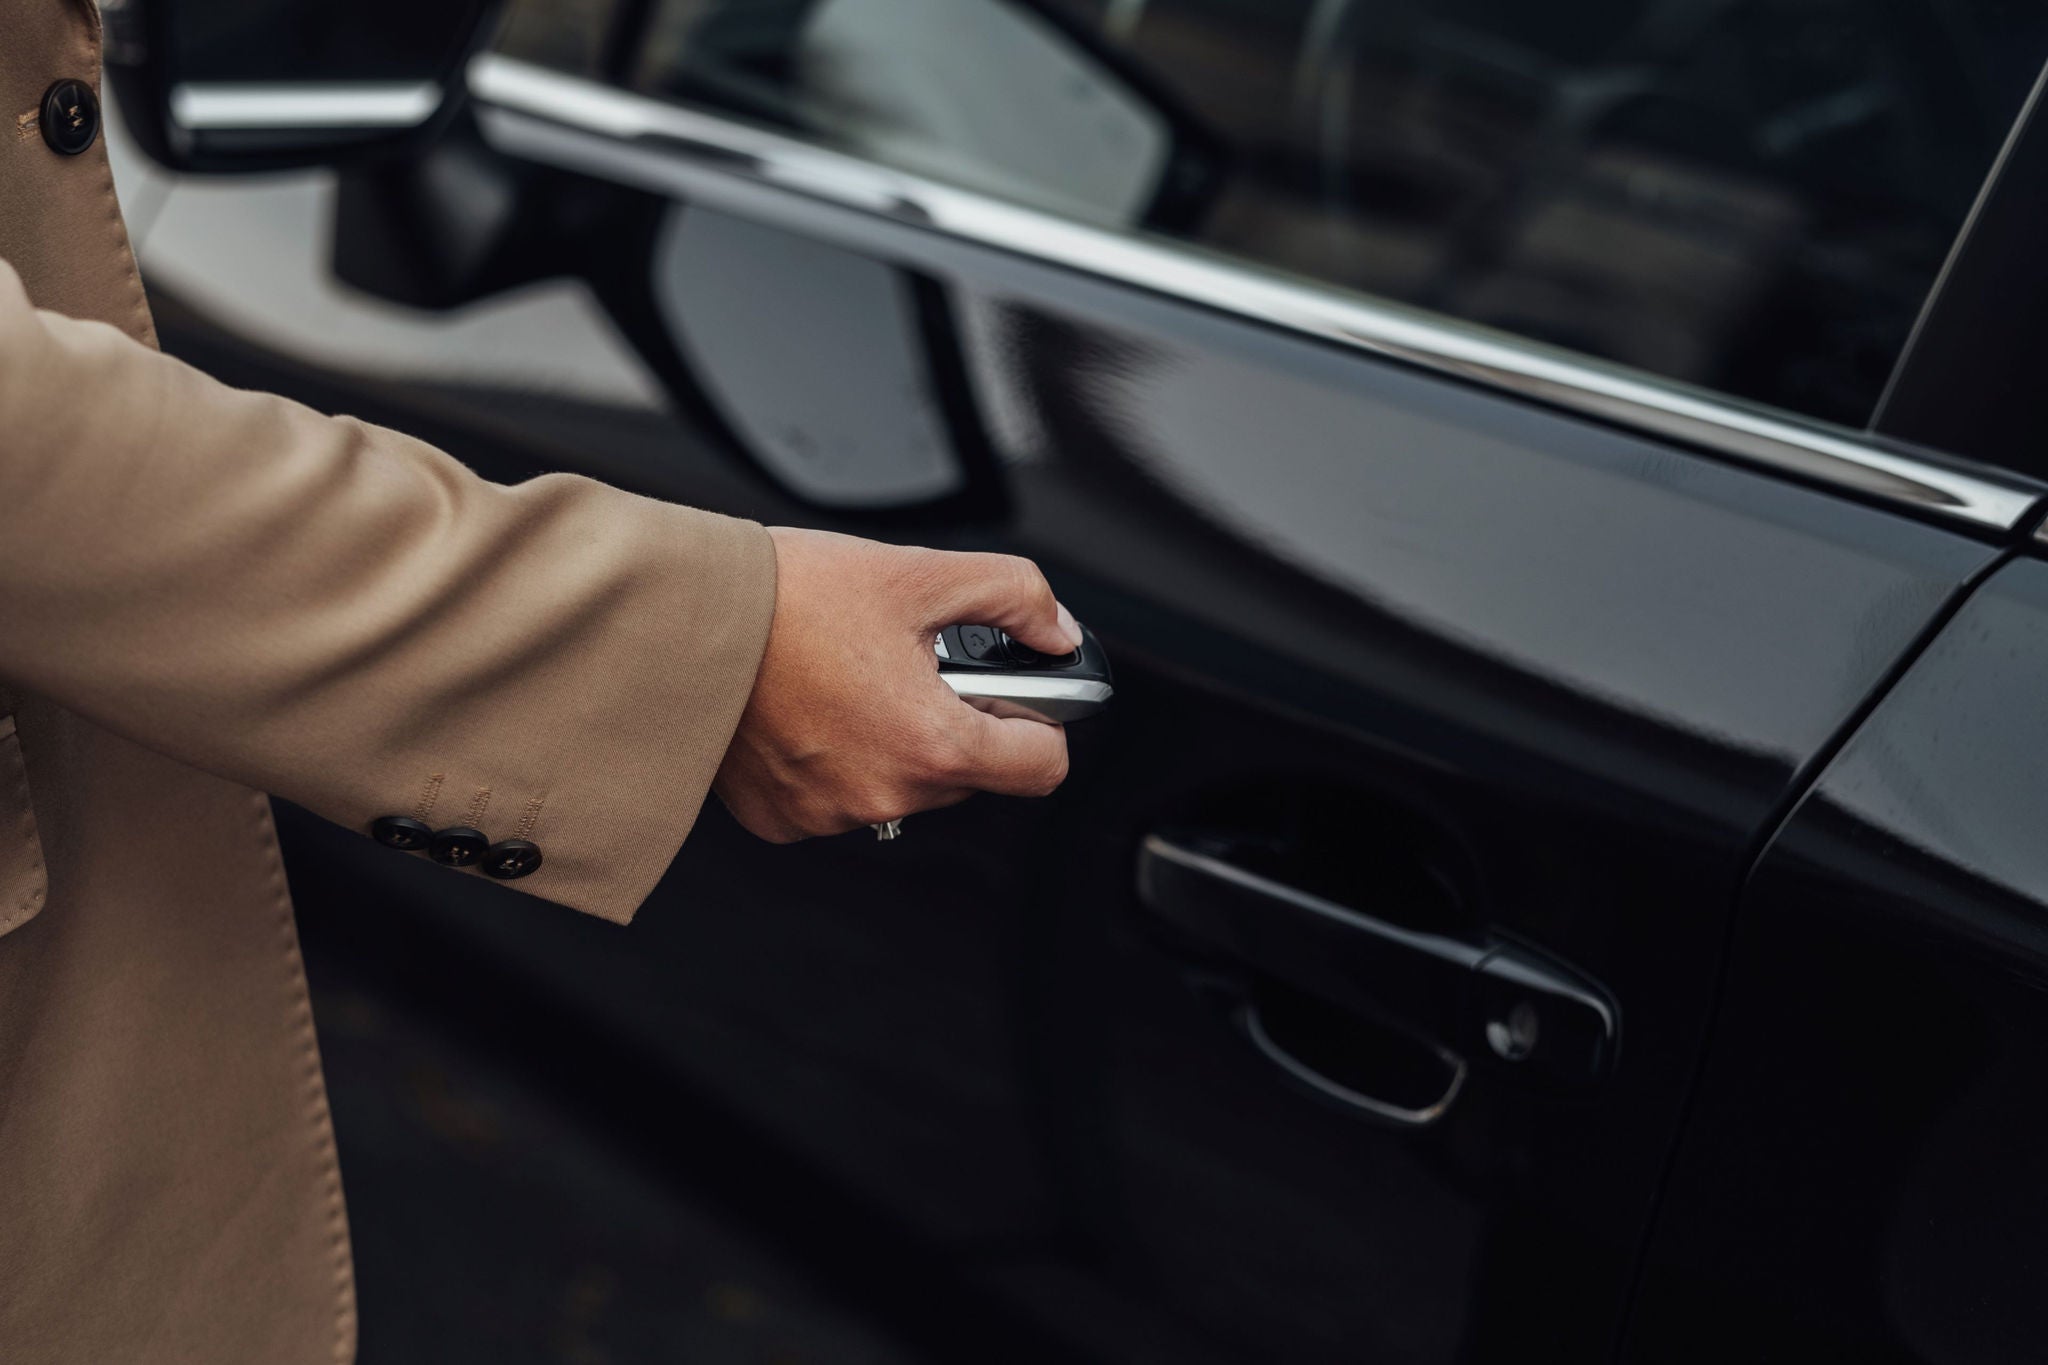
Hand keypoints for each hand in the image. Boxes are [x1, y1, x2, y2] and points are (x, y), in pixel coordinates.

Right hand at [714, 527, 1082, 842]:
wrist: (681, 617)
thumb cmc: (787, 597)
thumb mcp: (919, 573)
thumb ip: (1011, 596)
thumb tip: (1055, 630)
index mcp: (931, 743)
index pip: (1041, 766)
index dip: (1043, 719)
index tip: (1021, 692)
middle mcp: (885, 794)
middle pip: (968, 771)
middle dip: (954, 717)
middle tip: (908, 662)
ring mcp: (830, 814)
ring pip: (903, 783)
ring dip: (894, 738)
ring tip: (849, 678)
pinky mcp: (782, 820)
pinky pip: (838, 796)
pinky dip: (836, 759)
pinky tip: (808, 708)